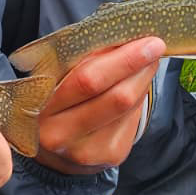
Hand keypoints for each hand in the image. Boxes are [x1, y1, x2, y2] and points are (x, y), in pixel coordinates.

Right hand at [28, 37, 164, 175]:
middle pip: (116, 97)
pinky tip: (134, 87)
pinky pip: (133, 120)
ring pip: (129, 108)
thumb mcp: (55, 79)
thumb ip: (83, 61)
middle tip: (155, 46)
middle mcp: (61, 134)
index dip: (121, 60)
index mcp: (41, 107)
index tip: (144, 40)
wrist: (55, 153)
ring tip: (146, 62)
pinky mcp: (110, 156)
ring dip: (143, 80)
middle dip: (139, 67)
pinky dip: (138, 98)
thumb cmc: (55, 104)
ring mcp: (88, 150)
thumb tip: (124, 38)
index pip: (87, 81)